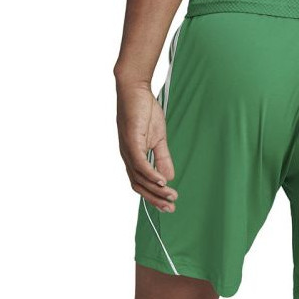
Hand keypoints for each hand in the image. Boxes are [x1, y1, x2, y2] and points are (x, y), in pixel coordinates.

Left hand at [116, 80, 177, 211]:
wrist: (135, 89)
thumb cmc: (144, 111)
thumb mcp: (158, 139)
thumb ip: (163, 158)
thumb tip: (169, 177)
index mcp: (133, 158)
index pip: (141, 183)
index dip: (153, 196)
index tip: (169, 206)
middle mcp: (127, 157)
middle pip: (139, 185)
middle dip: (155, 199)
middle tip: (171, 208)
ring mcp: (127, 150)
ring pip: (140, 177)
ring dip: (156, 189)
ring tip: (170, 196)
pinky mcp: (130, 141)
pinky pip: (140, 163)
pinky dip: (151, 174)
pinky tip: (162, 181)